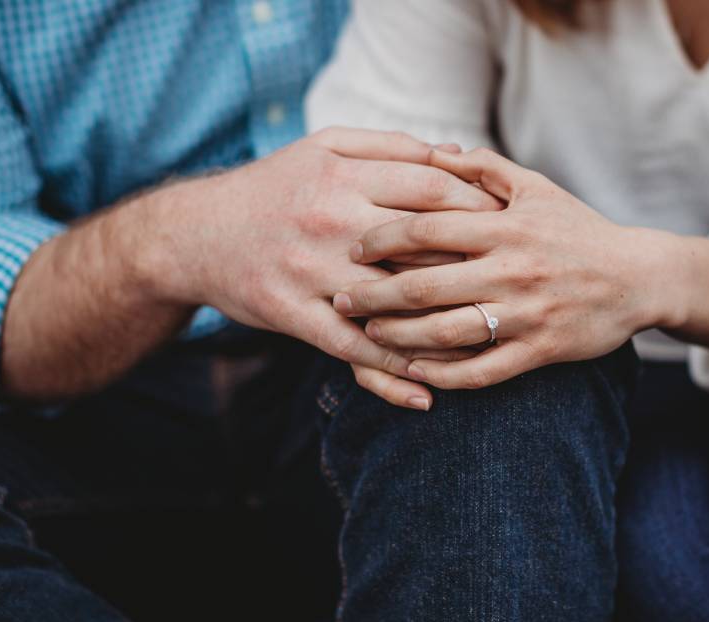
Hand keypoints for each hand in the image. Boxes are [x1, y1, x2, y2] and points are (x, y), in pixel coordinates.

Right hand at [146, 128, 502, 407]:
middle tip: (512, 283)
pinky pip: (352, 348)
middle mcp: (331, 219)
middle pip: (425, 246)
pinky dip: (392, 370)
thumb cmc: (275, 186)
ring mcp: (312, 270)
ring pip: (394, 303)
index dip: (479, 208)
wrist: (196, 234)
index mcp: (344, 174)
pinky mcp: (293, 313)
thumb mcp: (326, 147)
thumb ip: (392, 146)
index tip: (509, 226)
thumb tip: (459, 156)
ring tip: (487, 341)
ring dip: (445, 326)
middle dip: (475, 265)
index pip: (434, 190)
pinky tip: (427, 388)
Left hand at [331, 148, 671, 389]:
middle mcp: (512, 270)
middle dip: (374, 294)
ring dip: (399, 338)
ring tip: (368, 335)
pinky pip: (482, 370)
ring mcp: (525, 313)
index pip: (428, 227)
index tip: (353, 247)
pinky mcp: (539, 350)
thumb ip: (483, 168)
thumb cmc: (579, 229)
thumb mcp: (536, 188)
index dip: (383, 237)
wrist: (638, 277)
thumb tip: (432, 151)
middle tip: (340, 297)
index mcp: (506, 226)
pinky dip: (443, 375)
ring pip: (447, 332)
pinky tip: (413, 372)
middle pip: (425, 285)